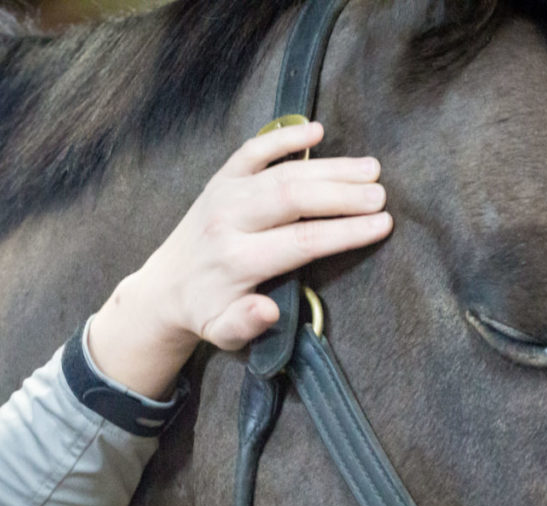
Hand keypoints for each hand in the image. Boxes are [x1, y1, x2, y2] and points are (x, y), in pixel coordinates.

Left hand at [88, 122, 391, 398]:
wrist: (164, 288)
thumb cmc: (206, 312)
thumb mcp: (222, 333)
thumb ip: (244, 324)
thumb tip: (269, 311)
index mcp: (236, 260)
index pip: (301, 241)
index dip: (345, 232)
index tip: (383, 225)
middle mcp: (229, 221)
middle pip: (293, 199)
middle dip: (342, 195)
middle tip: (382, 195)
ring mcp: (224, 194)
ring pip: (282, 172)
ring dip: (329, 167)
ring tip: (371, 169)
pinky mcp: (220, 179)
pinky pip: (253, 150)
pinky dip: (283, 136)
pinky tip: (317, 131)